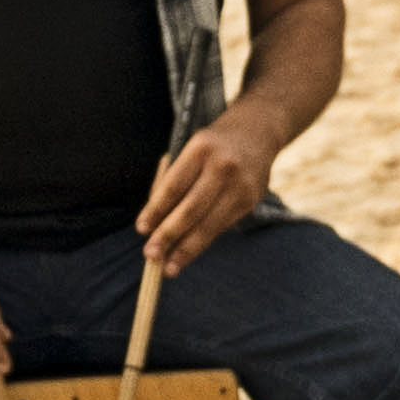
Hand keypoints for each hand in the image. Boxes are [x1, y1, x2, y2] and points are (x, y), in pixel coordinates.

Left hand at [134, 122, 280, 272]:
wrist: (258, 132)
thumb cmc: (212, 145)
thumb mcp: (190, 150)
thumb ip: (172, 181)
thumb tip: (154, 224)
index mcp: (201, 149)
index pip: (173, 185)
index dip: (156, 210)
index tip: (141, 229)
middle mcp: (223, 167)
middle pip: (191, 209)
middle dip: (168, 235)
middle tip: (150, 255)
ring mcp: (240, 186)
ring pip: (208, 224)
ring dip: (186, 249)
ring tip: (168, 268)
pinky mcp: (250, 200)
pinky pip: (221, 227)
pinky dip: (202, 243)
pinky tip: (187, 255)